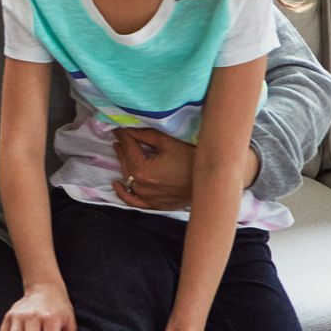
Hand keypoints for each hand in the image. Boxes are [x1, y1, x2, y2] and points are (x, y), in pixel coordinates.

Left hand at [112, 129, 258, 210]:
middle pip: (126, 162)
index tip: (118, 126)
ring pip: (129, 178)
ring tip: (120, 150)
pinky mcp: (156, 204)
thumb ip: (146, 135)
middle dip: (123, 147)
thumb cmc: (193, 158)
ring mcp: (148, 197)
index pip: (128, 147)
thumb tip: (128, 129)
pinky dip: (124, 193)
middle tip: (120, 135)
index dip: (123, 135)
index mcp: (142, 170)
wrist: (213, 180)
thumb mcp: (168, 142)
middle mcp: (142, 186)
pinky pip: (134, 200)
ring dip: (124, 163)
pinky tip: (116, 184)